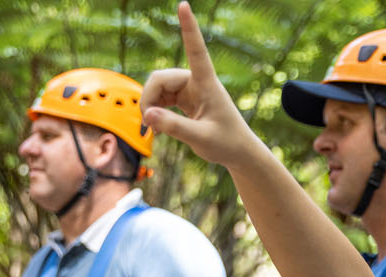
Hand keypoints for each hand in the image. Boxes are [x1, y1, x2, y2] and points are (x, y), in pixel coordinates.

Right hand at [140, 2, 262, 167]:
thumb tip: (148, 115)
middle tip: (148, 124)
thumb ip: (174, 127)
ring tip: (154, 129)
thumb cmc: (227, 143)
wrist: (238, 152)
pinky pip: (160, 96)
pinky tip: (157, 126)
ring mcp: (190, 88)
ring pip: (157, 86)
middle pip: (160, 77)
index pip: (196, 51)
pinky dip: (155, 109)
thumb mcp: (200, 138)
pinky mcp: (185, 98)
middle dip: (148, 98)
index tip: (183, 4)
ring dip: (150, 105)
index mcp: (208, 84)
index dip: (189, 28)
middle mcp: (198, 81)